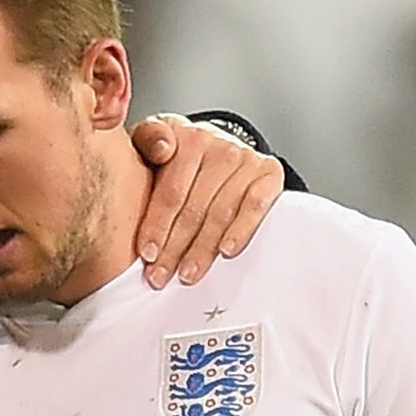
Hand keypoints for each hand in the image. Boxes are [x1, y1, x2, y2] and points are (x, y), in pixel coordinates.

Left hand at [128, 114, 284, 287]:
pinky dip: (242, 230)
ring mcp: (246, 160)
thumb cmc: (176, 154)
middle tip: (161, 276)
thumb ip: (146, 140)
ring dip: (203, 249)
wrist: (215, 144)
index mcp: (188, 138)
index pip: (171, 192)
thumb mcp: (151, 141)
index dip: (158, 226)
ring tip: (188, 274)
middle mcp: (220, 147)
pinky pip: (255, 206)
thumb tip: (162, 149)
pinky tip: (227, 251)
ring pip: (221, 213)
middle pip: (194, 209)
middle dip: (175, 248)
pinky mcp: (269, 173)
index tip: (148, 255)